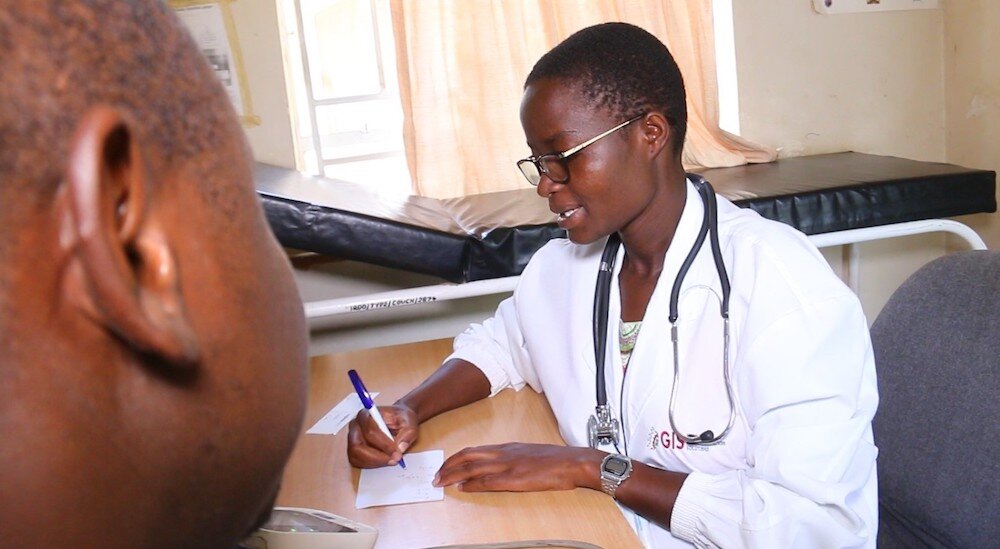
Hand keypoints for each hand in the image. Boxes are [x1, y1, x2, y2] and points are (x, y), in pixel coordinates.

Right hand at [346, 404, 417, 467]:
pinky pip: (356, 461)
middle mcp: (356, 425)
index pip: (370, 431)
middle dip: (377, 457)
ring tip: (390, 461)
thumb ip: (407, 434)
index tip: (397, 452)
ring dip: (374, 462)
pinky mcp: (353, 448)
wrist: (397, 420)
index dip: (384, 445)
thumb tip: (399, 449)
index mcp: (367, 414)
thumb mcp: (410, 422)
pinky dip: (370, 465)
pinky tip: (383, 461)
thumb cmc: (400, 419)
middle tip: (393, 460)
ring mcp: (352, 438)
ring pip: (356, 456)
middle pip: (357, 446)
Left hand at [433, 443, 601, 491]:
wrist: (571, 462)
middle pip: (467, 456)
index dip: (455, 458)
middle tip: (435, 476)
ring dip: (453, 475)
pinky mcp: (514, 478)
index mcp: (506, 447)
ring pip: (472, 468)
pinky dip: (472, 485)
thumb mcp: (527, 453)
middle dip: (448, 466)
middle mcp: (503, 453)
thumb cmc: (554, 460)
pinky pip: (487, 481)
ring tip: (441, 482)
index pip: (472, 450)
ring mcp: (508, 465)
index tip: (444, 466)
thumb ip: (509, 457)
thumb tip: (493, 465)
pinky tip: (462, 488)